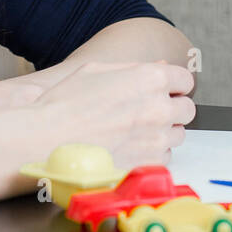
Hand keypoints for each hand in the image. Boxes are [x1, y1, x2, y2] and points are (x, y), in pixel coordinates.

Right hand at [30, 60, 195, 169]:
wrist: (44, 140)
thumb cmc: (64, 103)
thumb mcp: (96, 70)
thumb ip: (134, 68)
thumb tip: (160, 67)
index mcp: (149, 78)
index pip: (185, 80)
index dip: (175, 86)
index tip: (166, 91)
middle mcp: (158, 107)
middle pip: (187, 110)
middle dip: (172, 110)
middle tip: (149, 113)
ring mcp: (156, 138)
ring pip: (177, 135)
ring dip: (162, 133)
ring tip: (133, 133)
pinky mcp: (149, 164)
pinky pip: (164, 158)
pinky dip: (151, 155)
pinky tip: (128, 149)